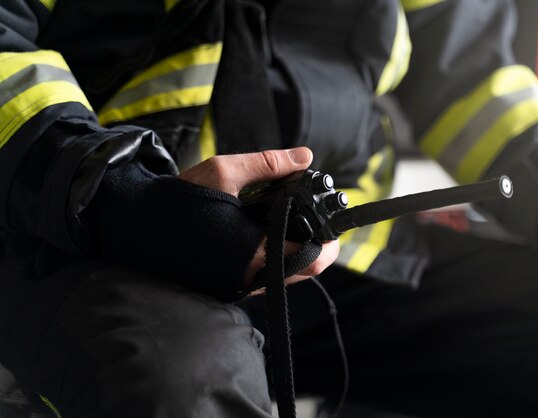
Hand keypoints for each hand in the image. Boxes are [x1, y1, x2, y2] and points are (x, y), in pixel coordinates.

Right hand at [179, 147, 339, 288]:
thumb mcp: (224, 172)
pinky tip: (268, 232)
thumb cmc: (179, 201)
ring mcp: (241, 285)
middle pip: (306, 272)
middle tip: (314, 220)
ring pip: (289, 276)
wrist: (139, 226)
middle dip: (317, 246)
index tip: (329, 222)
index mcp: (254, 254)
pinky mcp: (231, 284)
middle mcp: (251, 277)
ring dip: (299, 251)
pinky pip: (268, 276)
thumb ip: (268, 164)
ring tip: (292, 221)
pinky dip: (278, 256)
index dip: (329, 242)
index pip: (313, 260)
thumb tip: (305, 156)